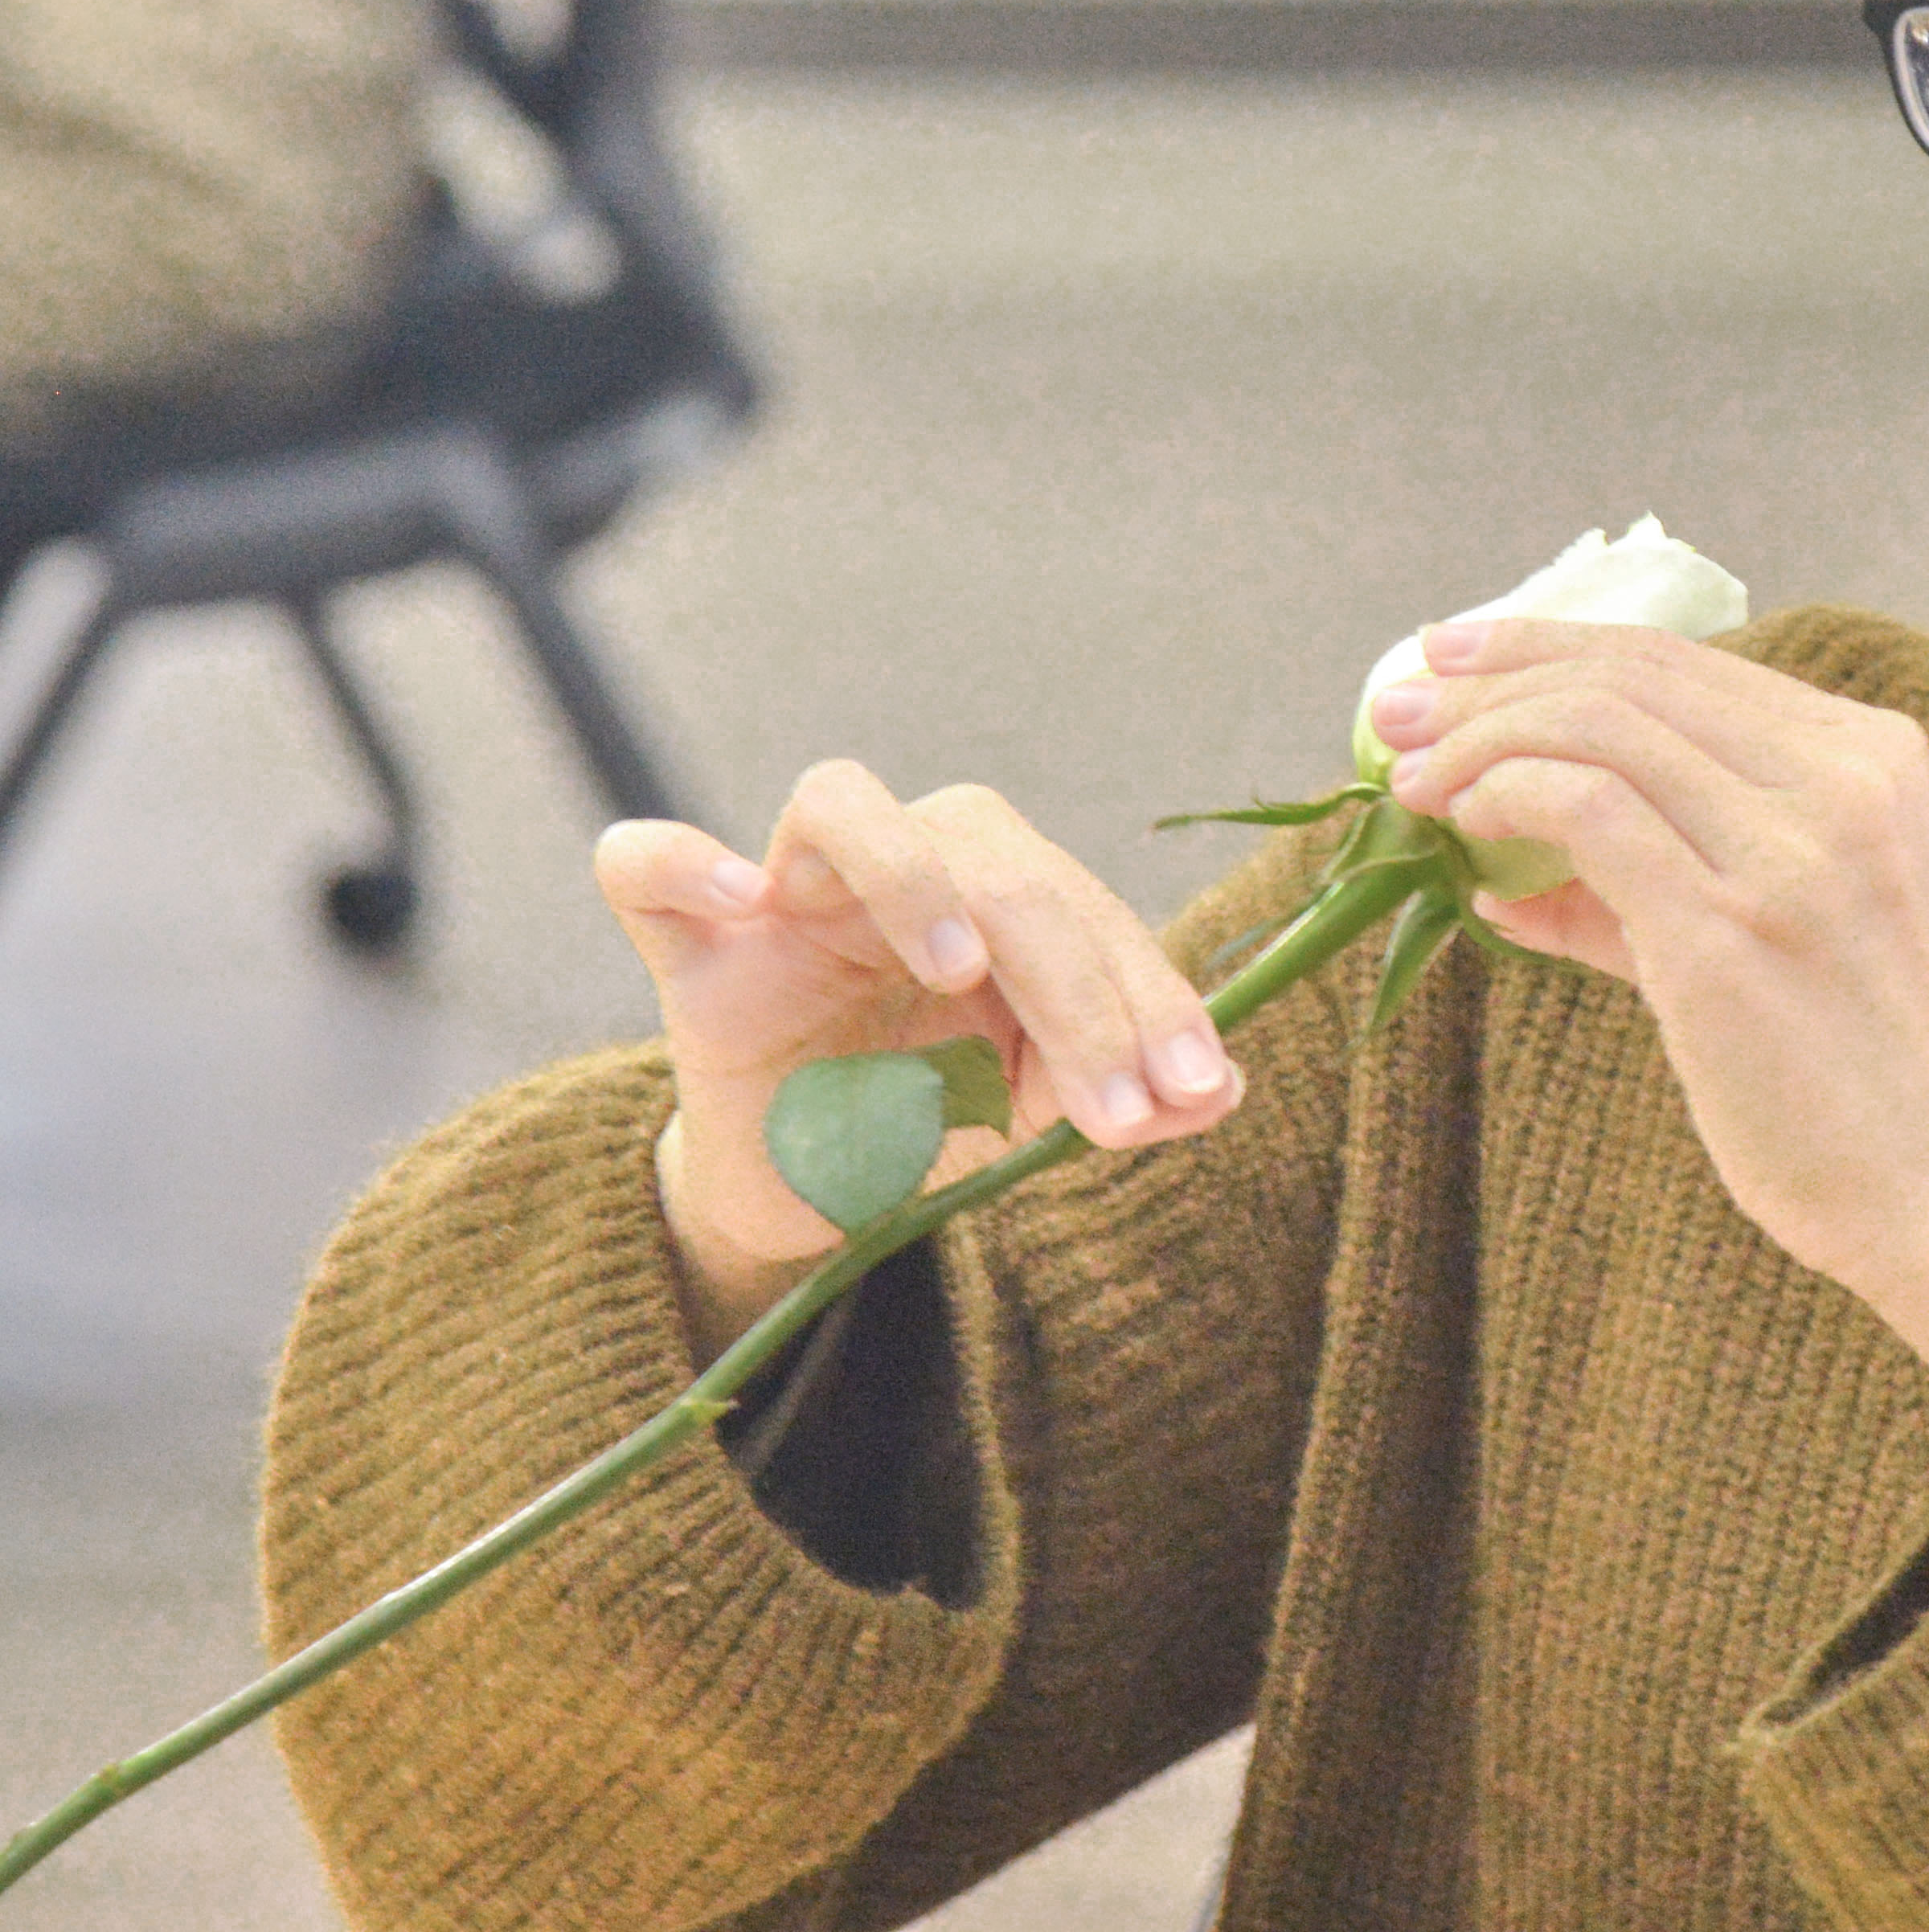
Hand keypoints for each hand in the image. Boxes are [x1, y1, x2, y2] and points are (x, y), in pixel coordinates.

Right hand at [597, 762, 1242, 1353]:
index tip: (1197, 1090)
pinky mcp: (689, 947)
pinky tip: (740, 896)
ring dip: (915, 877)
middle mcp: (904, 863)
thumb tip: (1217, 1093)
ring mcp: (788, 892)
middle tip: (1116, 1109)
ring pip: (845, 803)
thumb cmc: (929, 1114)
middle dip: (1078, 991)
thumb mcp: (1038, 1110)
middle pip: (997, 863)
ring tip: (964, 973)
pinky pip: (648, 863)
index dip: (1151, 995)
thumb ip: (1126, 1090)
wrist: (806, 1187)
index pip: (1086, 905)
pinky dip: (682, 860)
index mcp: (1000, 887)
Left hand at [1368, 620, 1928, 1465]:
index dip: (1549, 644)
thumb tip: (1504, 863)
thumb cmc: (1860, 1075)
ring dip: (1481, 737)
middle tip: (1399, 710)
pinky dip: (1506, 795)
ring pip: (1601, 722)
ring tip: (1413, 780)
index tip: (1454, 658)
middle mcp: (1842, 779)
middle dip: (1494, 675)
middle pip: (1632, 672)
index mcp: (1871, 755)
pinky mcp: (1731, 928)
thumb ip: (1657, 877)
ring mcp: (1793, 851)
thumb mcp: (1786, 929)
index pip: (1681, 660)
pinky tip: (1464, 830)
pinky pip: (1587, 807)